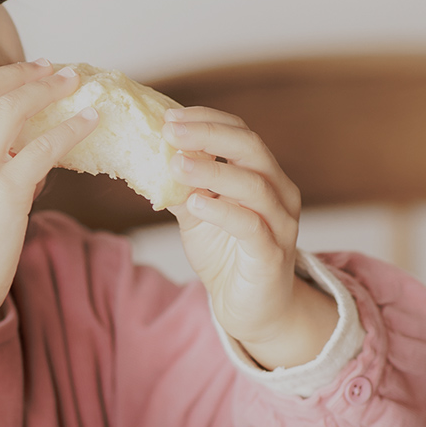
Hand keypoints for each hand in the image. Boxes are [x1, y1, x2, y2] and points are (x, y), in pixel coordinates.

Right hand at [0, 61, 98, 327]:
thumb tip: (19, 157)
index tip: (16, 76)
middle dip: (22, 73)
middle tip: (52, 70)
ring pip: (13, 106)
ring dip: (49, 89)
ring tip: (75, 84)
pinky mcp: (6, 191)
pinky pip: (45, 146)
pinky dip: (72, 127)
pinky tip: (91, 120)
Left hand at [163, 108, 338, 368]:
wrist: (252, 309)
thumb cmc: (227, 255)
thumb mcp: (197, 213)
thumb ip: (181, 184)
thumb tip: (145, 154)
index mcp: (264, 175)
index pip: (241, 133)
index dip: (207, 121)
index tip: (169, 117)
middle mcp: (279, 193)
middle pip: (251, 149)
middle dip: (209, 135)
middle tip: (170, 131)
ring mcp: (280, 224)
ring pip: (254, 185)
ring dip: (213, 170)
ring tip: (176, 163)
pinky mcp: (272, 255)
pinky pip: (251, 226)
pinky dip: (222, 210)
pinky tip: (194, 202)